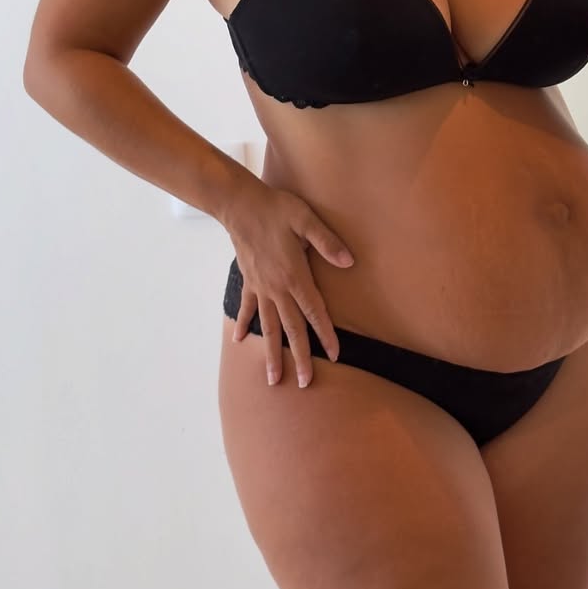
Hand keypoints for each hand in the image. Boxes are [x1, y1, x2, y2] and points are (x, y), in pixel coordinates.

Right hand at [221, 179, 354, 388]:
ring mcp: (260, 287)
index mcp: (294, 276)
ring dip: (271, 353)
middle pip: (291, 329)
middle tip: (304, 383)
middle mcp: (277, 289)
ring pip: (267, 327)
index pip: (314, 312)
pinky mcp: (248, 281)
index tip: (336, 355)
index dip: (326, 334)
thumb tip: (349, 262)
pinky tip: (238, 341)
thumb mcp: (306, 220)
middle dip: (300, 357)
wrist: (240, 204)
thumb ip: (327, 242)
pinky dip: (242, 325)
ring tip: (273, 379)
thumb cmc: (276, 209)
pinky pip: (246, 309)